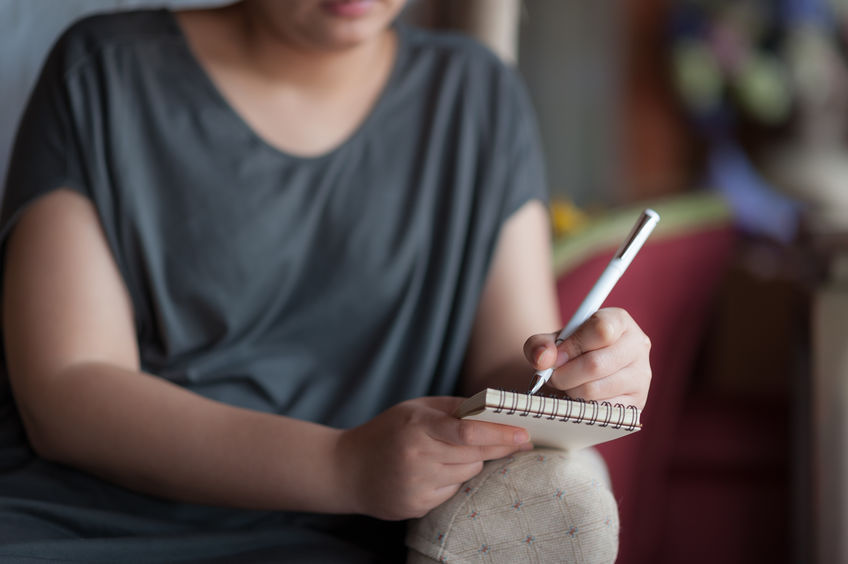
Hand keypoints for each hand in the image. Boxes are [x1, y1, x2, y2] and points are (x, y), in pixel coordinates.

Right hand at [335, 396, 531, 520]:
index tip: (524, 434)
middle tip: (514, 440)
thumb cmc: (385, 432)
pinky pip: (452, 492)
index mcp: (417, 427)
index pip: (467, 432)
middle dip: (493, 447)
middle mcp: (417, 458)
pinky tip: (433, 471)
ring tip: (449, 453)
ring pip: (466, 474)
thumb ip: (453, 407)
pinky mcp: (417, 506)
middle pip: (473, 455)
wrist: (346, 470)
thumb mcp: (414, 409)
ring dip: (469, 462)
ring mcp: (417, 485)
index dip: (500, 434)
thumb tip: (493, 409)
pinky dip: (451, 480)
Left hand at [523, 307, 651, 407]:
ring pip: (595, 390)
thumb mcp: (551, 342)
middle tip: (553, 377)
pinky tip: (579, 398)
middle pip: (595, 364)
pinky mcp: (637, 402)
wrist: (578, 374)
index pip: (601, 330)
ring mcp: (641, 375)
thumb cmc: (568, 352)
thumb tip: (543, 359)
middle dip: (565, 374)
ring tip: (566, 385)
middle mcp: (637, 345)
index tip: (556, 357)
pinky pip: (601, 411)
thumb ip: (540, 345)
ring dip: (571, 391)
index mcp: (618, 320)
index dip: (572, 346)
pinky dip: (582, 407)